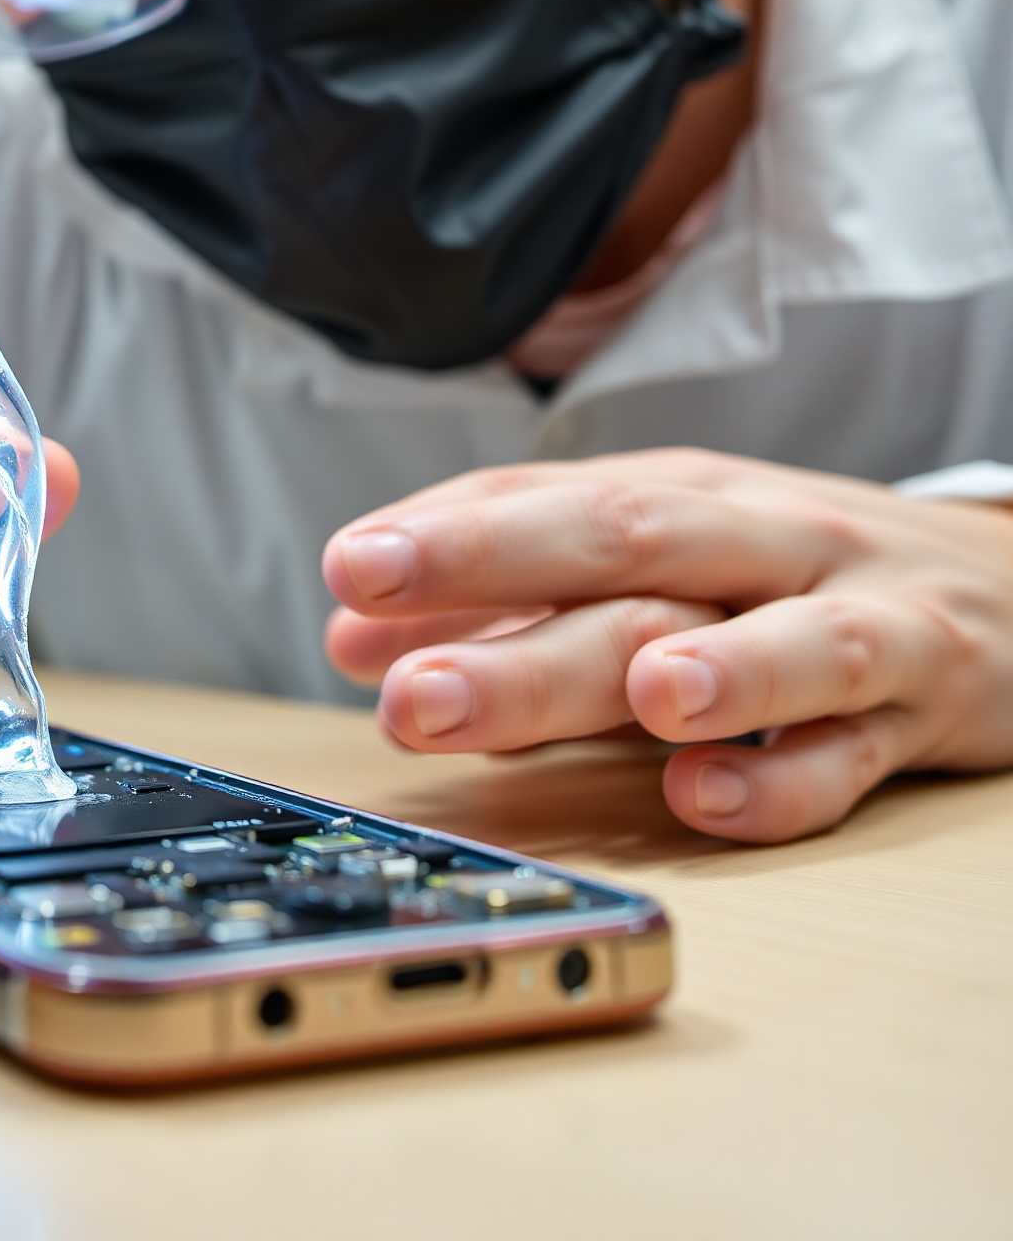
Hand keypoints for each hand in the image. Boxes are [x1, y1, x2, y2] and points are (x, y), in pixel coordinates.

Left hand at [322, 449, 1012, 842]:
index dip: (445, 537)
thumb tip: (349, 637)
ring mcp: (852, 619)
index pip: (542, 499)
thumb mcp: (649, 563)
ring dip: (709, 670)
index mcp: (669, 498)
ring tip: (638, 695)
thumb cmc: (781, 576)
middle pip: (629, 554)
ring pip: (780, 642)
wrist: (1000, 587)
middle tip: (415, 669)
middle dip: (519, 599)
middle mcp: (756, 541)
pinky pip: (853, 756)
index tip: (349, 571)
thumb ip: (504, 600)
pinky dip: (782, 779)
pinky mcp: (928, 710)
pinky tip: (709, 798)